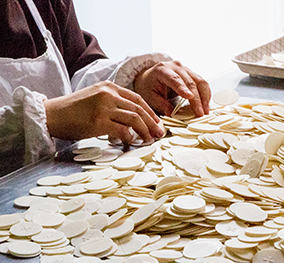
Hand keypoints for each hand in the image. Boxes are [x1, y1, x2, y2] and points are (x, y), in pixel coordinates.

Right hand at [43, 81, 164, 143]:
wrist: (52, 114)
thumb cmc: (73, 110)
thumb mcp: (95, 98)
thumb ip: (113, 104)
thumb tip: (131, 120)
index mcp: (109, 87)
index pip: (137, 99)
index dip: (150, 112)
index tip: (157, 122)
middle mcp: (108, 94)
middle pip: (138, 108)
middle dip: (152, 122)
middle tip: (160, 133)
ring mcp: (103, 107)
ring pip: (134, 118)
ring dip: (145, 131)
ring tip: (150, 139)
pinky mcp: (98, 121)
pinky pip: (122, 130)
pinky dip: (129, 137)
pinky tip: (131, 142)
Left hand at [133, 60, 210, 116]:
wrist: (149, 77)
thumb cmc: (148, 87)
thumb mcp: (150, 98)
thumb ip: (161, 105)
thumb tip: (172, 114)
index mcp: (162, 70)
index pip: (174, 79)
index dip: (183, 88)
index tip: (190, 97)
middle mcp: (176, 66)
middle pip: (190, 81)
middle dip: (197, 99)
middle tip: (200, 113)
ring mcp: (185, 68)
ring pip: (200, 81)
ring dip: (205, 97)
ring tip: (205, 111)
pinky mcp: (191, 73)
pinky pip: (202, 83)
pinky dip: (205, 94)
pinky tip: (205, 105)